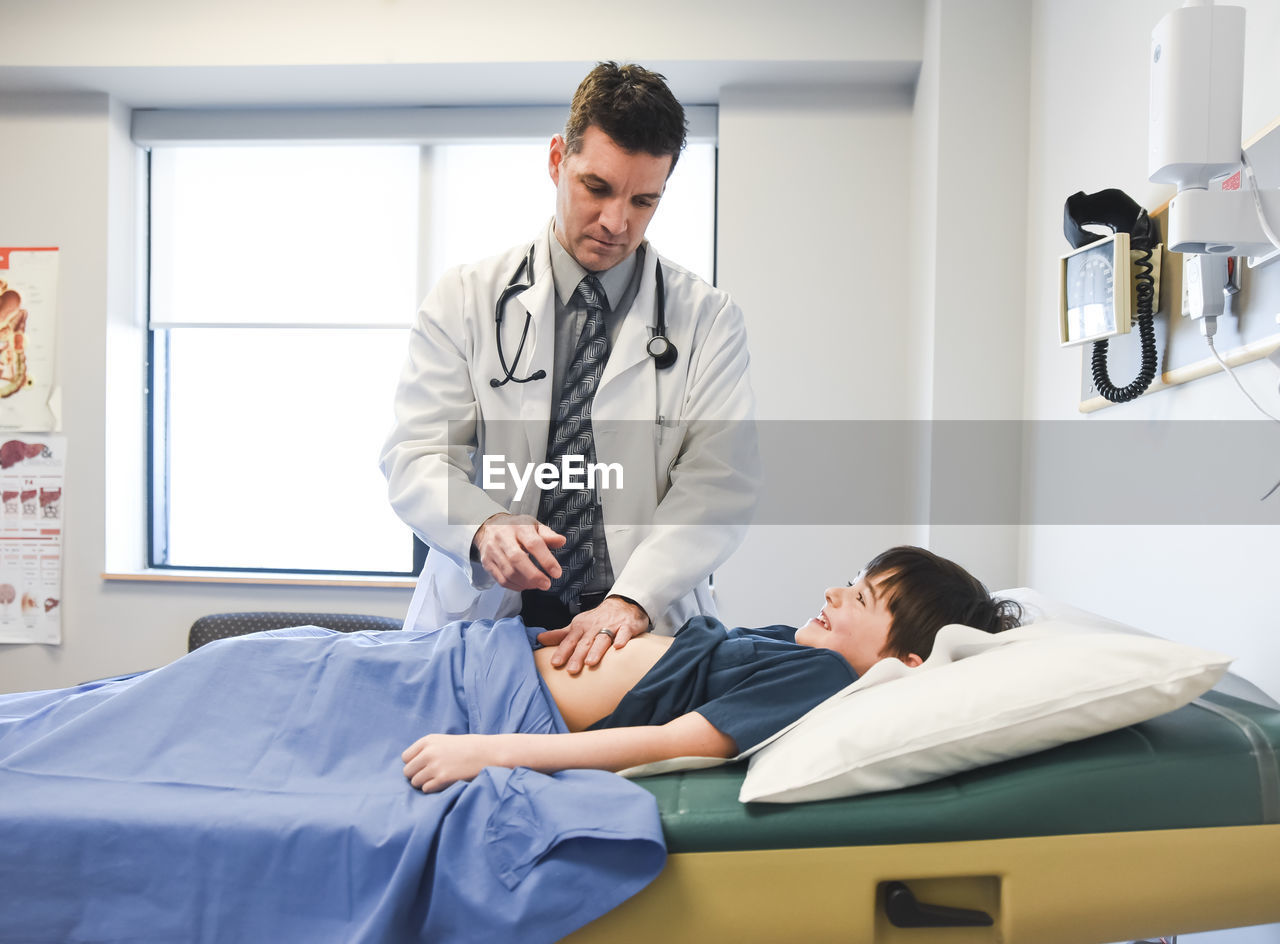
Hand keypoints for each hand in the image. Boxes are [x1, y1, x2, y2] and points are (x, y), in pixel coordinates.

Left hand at [402, 733, 500, 792]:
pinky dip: (432, 789)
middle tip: (430, 775)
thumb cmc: (466, 748)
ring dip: (424, 783)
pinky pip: (426, 789)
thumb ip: (426, 750)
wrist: (487, 752)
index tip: (423, 766)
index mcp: (428, 740)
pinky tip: (443, 783)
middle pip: (407, 771)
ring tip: (437, 779)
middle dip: (416, 775)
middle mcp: (428, 752)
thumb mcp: (443, 741)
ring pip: (415, 782)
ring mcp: (435, 766)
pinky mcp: (443, 778)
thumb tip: (411, 766)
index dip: (413, 764)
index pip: (405, 757)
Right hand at [472, 513, 564, 590]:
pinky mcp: (487, 562)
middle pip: (517, 559)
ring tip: (537, 584)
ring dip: (525, 583)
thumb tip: (561, 541)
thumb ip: (548, 535)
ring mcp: (493, 551)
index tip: (556, 572)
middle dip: (533, 576)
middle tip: (546, 584)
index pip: (533, 544)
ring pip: (508, 572)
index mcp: (519, 527)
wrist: (489, 527)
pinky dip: (515, 586)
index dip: (546, 560)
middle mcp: (504, 538)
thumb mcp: (533, 525)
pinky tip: (525, 585)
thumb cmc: (515, 528)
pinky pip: (501, 579)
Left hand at [535, 596, 649, 675]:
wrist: (622, 604)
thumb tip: (539, 639)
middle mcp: (594, 627)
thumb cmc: (597, 619)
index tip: (555, 663)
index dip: (562, 651)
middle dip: (577, 655)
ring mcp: (611, 626)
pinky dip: (622, 638)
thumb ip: (560, 635)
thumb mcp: (577, 625)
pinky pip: (624, 632)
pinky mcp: (627, 626)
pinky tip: (618, 647)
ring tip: (590, 662)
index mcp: (581, 627)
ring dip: (596, 649)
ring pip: (603, 639)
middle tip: (571, 670)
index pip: (569, 640)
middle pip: (585, 642)